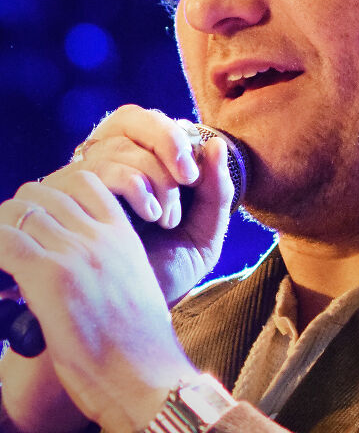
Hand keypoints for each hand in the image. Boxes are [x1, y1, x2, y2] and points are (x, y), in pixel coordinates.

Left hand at [0, 174, 199, 432]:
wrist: (149, 381)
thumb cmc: (138, 351)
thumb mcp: (133, 289)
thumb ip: (103, 265)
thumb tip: (61, 266)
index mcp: (123, 235)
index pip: (80, 180)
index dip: (47, 197)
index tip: (35, 230)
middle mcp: (99, 235)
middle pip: (38, 193)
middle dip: (14, 217)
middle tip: (9, 255)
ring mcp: (75, 253)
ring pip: (14, 213)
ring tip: (3, 273)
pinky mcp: (51, 278)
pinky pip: (2, 243)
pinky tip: (0, 284)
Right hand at [49, 107, 234, 304]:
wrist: (135, 313)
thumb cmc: (167, 272)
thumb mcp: (204, 231)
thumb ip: (216, 191)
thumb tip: (218, 145)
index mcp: (142, 164)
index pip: (154, 122)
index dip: (177, 137)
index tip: (197, 175)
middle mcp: (109, 162)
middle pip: (133, 119)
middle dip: (168, 143)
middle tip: (188, 180)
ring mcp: (86, 177)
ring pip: (121, 146)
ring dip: (155, 178)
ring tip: (167, 218)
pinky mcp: (67, 195)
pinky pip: (100, 169)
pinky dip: (134, 186)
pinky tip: (149, 216)